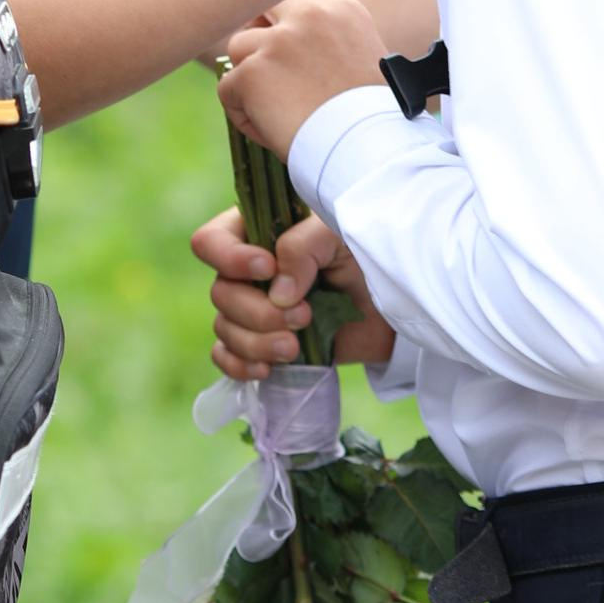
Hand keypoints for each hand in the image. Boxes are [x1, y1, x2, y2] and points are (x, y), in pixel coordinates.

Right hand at [190, 203, 395, 377]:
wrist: (391, 306)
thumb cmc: (364, 255)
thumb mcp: (337, 233)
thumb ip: (303, 247)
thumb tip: (278, 294)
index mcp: (256, 234)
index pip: (211, 242)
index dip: (230, 259)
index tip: (268, 268)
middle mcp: (246, 272)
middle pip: (220, 294)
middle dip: (258, 312)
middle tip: (303, 317)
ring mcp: (252, 310)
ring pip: (224, 328)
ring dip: (257, 343)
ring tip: (295, 348)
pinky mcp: (262, 344)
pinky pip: (226, 358)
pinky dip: (240, 366)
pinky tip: (269, 368)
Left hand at [221, 0, 389, 160]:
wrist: (368, 149)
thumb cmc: (370, 116)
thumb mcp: (362, 55)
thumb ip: (327, 33)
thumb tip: (285, 32)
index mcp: (341, 8)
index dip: (283, 12)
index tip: (282, 33)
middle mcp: (310, 15)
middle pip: (261, 2)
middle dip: (258, 31)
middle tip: (268, 67)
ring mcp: (279, 41)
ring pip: (239, 46)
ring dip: (250, 78)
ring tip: (277, 110)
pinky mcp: (253, 72)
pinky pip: (228, 89)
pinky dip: (243, 114)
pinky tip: (271, 130)